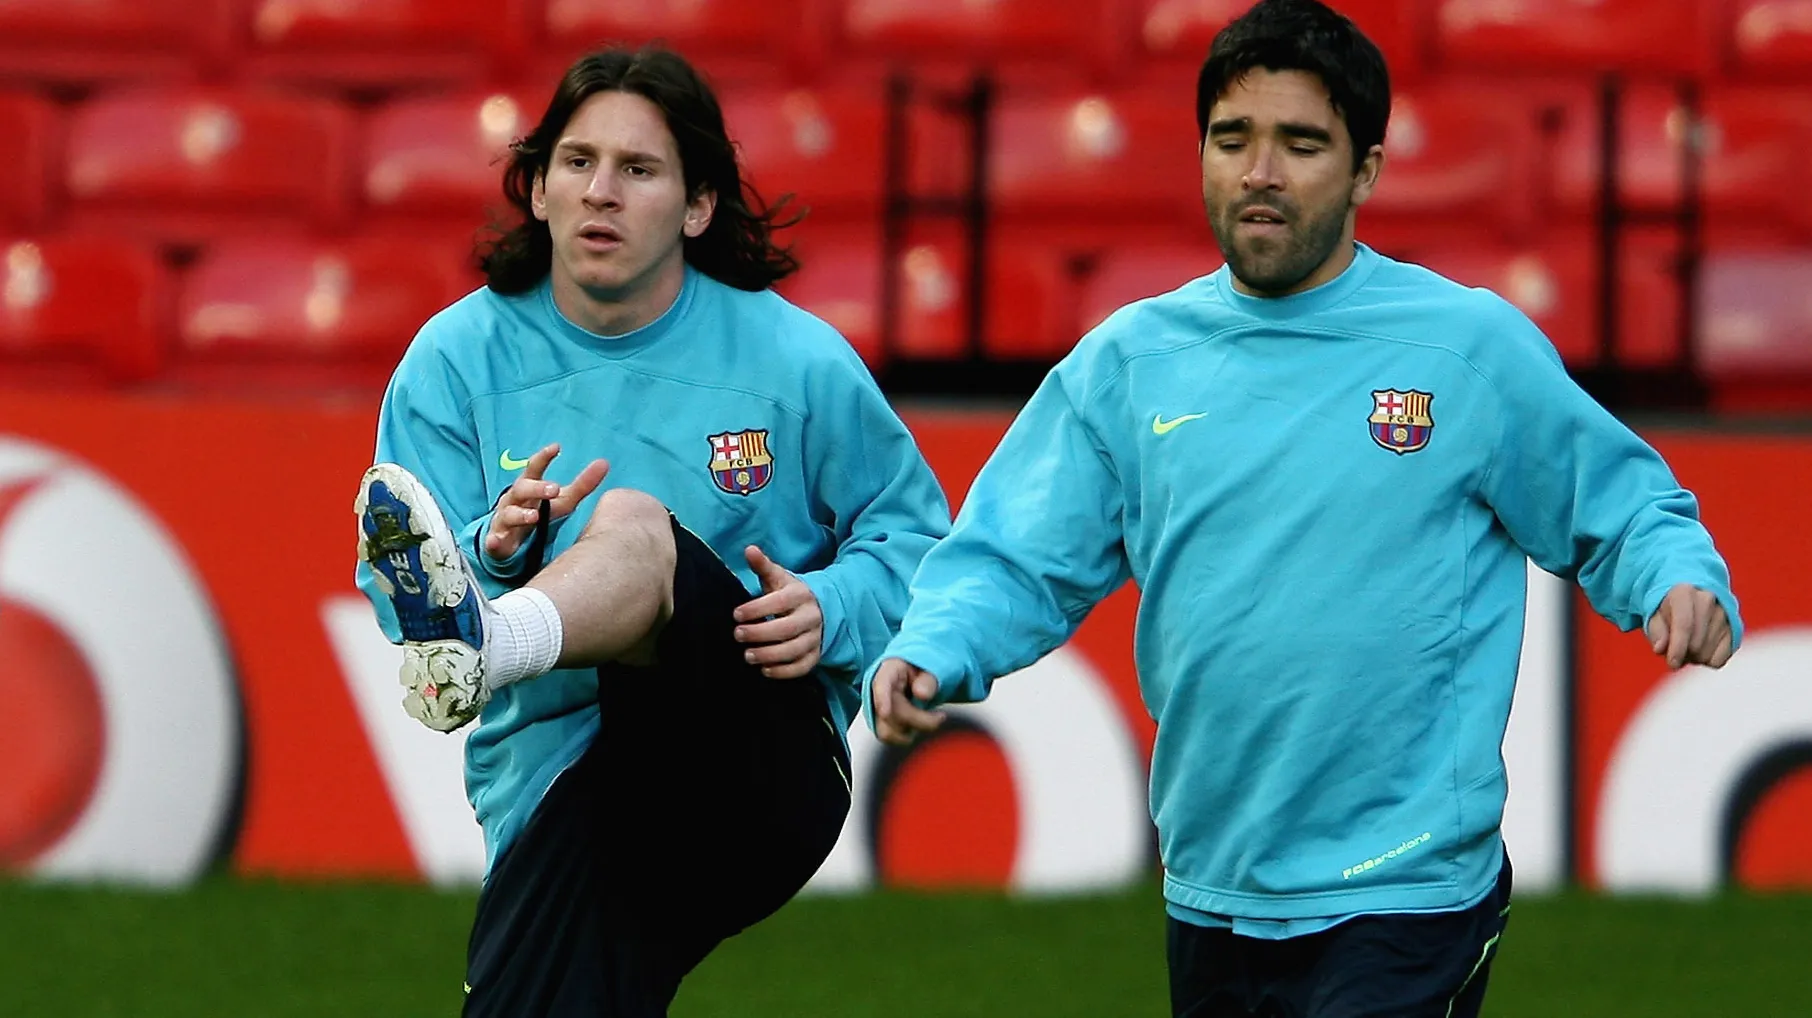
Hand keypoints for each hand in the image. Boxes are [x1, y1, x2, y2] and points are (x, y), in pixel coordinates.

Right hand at [485, 443, 608, 560]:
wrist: (510, 539)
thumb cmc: (538, 513)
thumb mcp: (562, 501)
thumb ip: (582, 484)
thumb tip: (605, 463)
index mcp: (528, 486)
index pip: (534, 468)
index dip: (543, 457)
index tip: (556, 447)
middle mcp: (513, 500)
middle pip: (521, 489)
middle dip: (536, 488)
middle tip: (554, 489)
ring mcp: (503, 520)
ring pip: (508, 514)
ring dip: (520, 514)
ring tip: (533, 516)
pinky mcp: (497, 540)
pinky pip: (493, 540)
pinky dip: (493, 540)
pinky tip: (495, 541)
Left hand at [732, 546, 823, 678]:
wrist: (822, 610)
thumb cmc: (791, 594)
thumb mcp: (778, 578)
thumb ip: (763, 566)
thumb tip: (749, 549)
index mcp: (800, 595)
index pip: (779, 602)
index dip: (757, 609)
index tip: (736, 614)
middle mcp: (811, 617)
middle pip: (786, 629)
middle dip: (760, 634)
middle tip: (737, 635)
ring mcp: (815, 638)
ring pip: (794, 650)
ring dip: (769, 655)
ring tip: (748, 656)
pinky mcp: (815, 656)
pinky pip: (802, 667)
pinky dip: (783, 672)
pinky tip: (764, 670)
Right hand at [871, 657, 944, 745]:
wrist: (919, 678)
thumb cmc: (923, 672)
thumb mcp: (930, 671)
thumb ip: (928, 681)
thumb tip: (922, 694)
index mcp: (889, 671)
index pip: (881, 684)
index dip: (881, 699)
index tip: (884, 713)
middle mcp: (877, 691)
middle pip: (890, 714)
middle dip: (919, 719)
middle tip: (941, 717)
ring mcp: (876, 709)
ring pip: (888, 731)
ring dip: (913, 729)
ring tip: (932, 720)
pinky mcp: (881, 723)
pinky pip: (890, 738)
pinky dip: (908, 736)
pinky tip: (920, 724)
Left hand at [1645, 583, 1734, 669]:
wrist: (1691, 598)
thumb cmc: (1669, 611)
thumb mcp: (1654, 617)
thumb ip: (1656, 632)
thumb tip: (1660, 648)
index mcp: (1683, 592)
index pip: (1684, 624)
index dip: (1677, 647)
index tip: (1672, 663)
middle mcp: (1707, 599)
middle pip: (1695, 644)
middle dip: (1682, 653)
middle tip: (1674, 648)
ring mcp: (1724, 613)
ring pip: (1706, 654)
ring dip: (1694, 657)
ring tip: (1687, 645)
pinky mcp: (1735, 628)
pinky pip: (1719, 659)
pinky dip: (1708, 660)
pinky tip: (1701, 648)